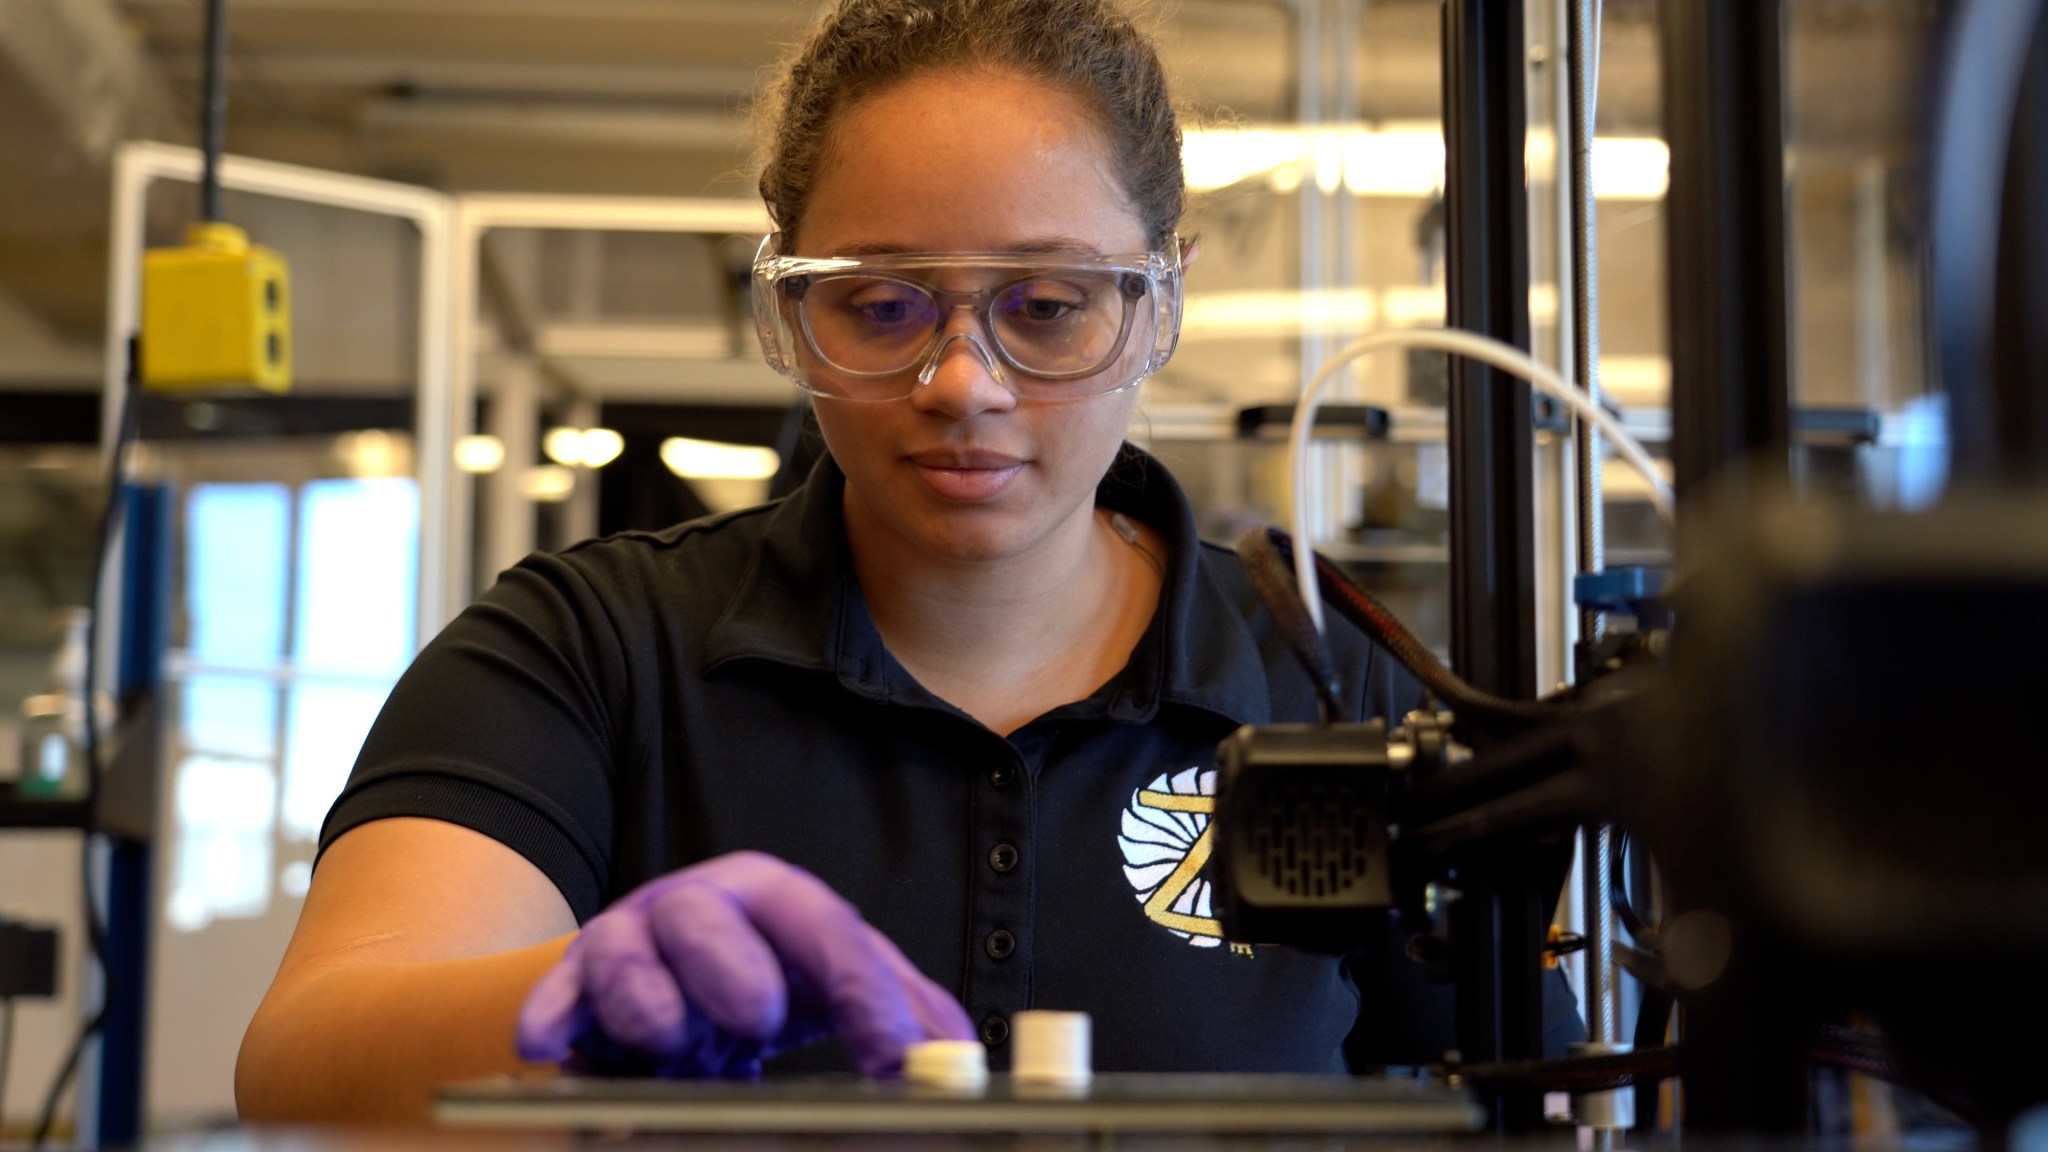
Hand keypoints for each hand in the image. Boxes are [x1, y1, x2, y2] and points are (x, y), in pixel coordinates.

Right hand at [515, 851, 972, 1078]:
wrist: (660, 998)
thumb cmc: (764, 981)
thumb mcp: (833, 988)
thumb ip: (896, 1015)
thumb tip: (956, 1060)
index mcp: (777, 903)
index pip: (828, 931)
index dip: (863, 991)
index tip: (895, 1053)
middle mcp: (699, 909)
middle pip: (706, 912)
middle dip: (732, 964)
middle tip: (759, 1019)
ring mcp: (628, 944)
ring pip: (624, 952)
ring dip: (646, 1002)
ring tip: (671, 1046)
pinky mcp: (570, 988)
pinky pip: (553, 1000)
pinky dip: (554, 1024)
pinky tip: (556, 1053)